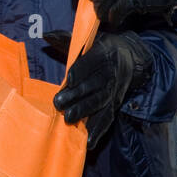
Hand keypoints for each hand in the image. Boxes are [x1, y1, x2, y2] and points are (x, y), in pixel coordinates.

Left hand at [50, 32, 154, 149]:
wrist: (132, 58)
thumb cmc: (102, 48)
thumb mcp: (89, 39)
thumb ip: (66, 39)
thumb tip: (45, 35)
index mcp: (106, 52)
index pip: (93, 61)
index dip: (82, 70)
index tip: (69, 78)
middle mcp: (113, 72)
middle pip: (95, 84)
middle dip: (78, 95)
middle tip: (58, 103)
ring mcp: (115, 90)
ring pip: (100, 102)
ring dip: (85, 112)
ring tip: (69, 119)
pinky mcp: (116, 103)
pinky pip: (108, 117)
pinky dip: (99, 130)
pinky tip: (89, 141)